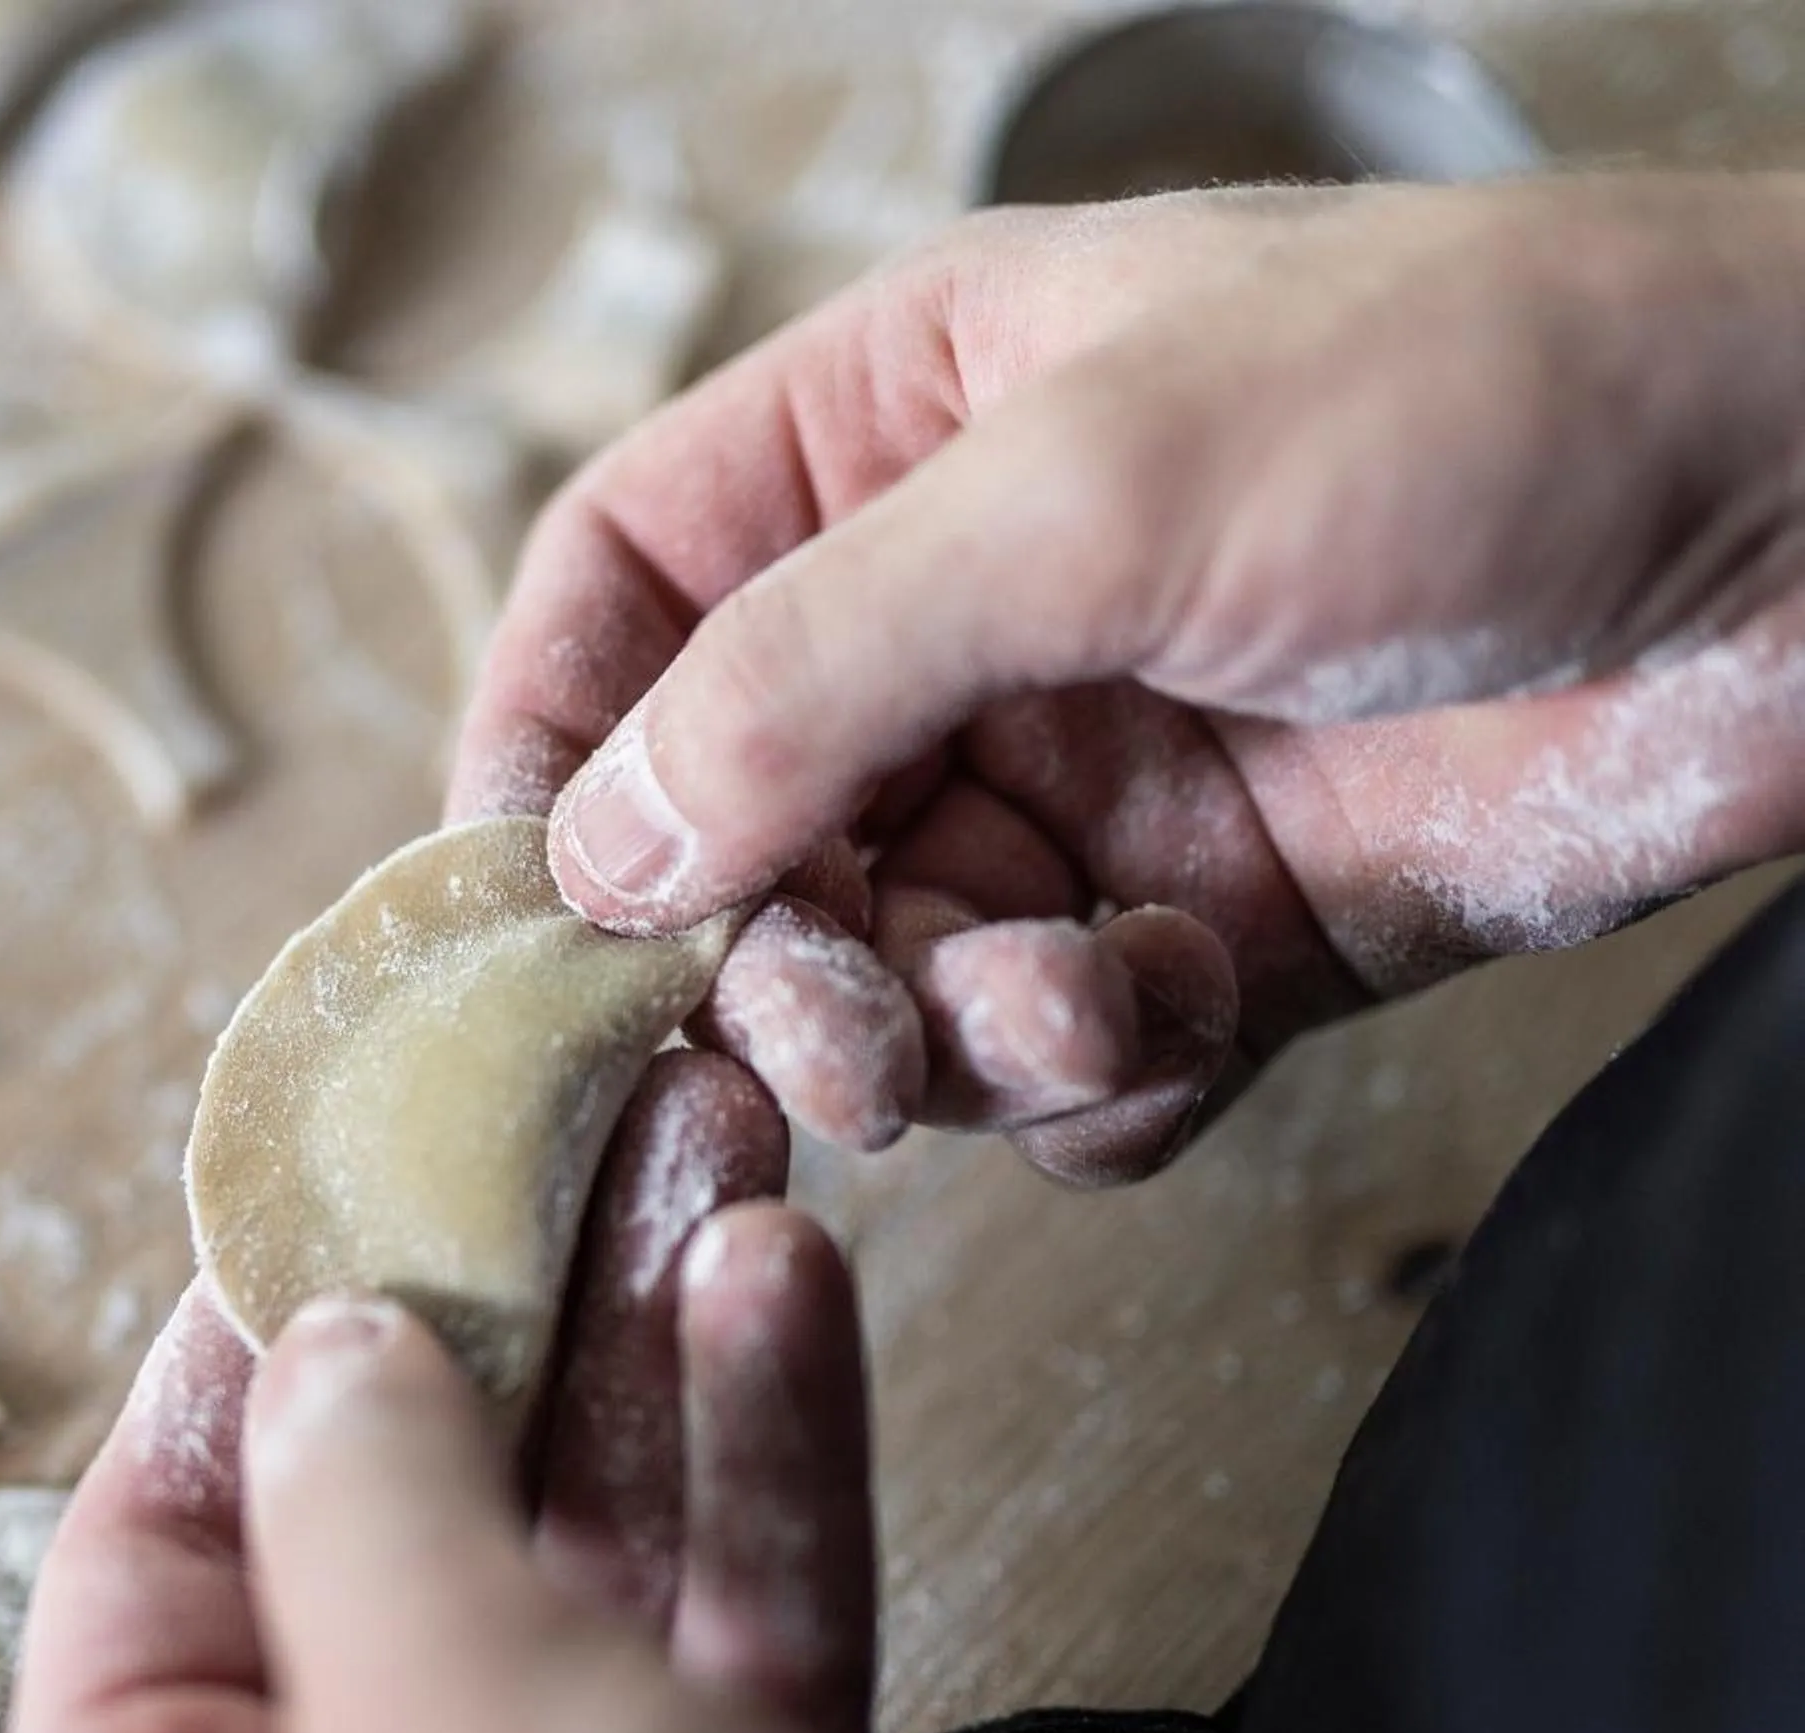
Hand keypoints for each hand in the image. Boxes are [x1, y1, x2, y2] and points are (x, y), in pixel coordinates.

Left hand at [0, 1053, 916, 1732]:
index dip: (234, 1338)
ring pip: (584, 1554)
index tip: (324, 1158)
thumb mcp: (433, 1725)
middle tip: (563, 1099)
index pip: (150, 1543)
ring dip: (650, 1339)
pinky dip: (766, 1470)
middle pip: (393, 1517)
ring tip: (709, 1128)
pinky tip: (785, 1291)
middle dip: (495, 1297)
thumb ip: (364, 1510)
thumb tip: (313, 1359)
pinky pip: (729, 1644)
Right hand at [453, 177, 1804, 1182]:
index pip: (623, 591)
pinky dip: (1087, 1078)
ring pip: (882, 975)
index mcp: (891, 437)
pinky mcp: (1197, 931)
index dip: (543, 746)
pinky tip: (1182, 1007)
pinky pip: (1048, 1066)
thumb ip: (808, 668)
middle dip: (768, 950)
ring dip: (945, 1027)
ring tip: (1073, 993)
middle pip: (730, 830)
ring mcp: (1074, 783)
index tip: (514, 914)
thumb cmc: (1470, 402)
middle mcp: (954, 621)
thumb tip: (591, 849)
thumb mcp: (1092, 489)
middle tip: (827, 1032)